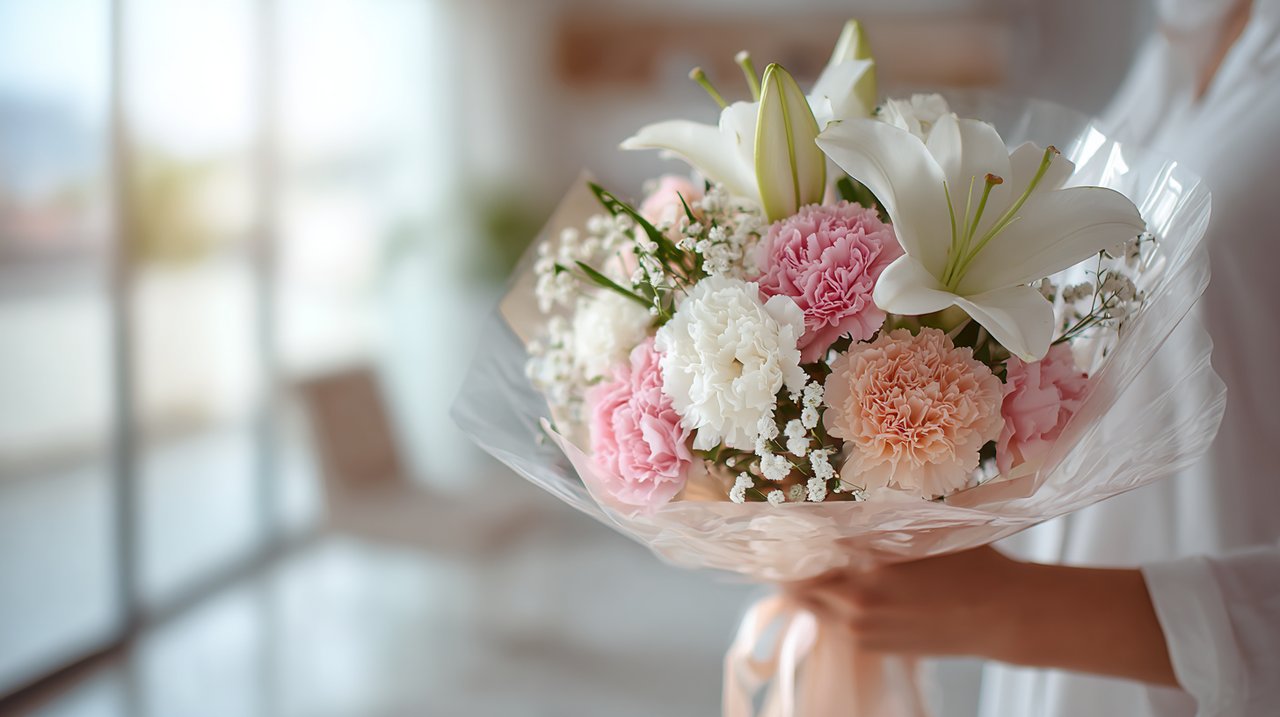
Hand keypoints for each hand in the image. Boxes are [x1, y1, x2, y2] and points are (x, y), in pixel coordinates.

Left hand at [788, 546, 1178, 686]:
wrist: (1002, 616)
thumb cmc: (972, 563)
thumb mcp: (929, 526)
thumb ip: (886, 515)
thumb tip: (844, 493)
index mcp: (872, 566)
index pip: (809, 549)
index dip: (786, 535)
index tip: (769, 518)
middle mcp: (859, 602)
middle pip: (797, 584)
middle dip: (785, 564)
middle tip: (773, 542)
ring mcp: (863, 629)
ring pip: (810, 607)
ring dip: (802, 585)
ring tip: (793, 561)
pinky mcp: (871, 646)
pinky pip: (831, 624)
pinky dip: (824, 605)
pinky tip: (829, 585)